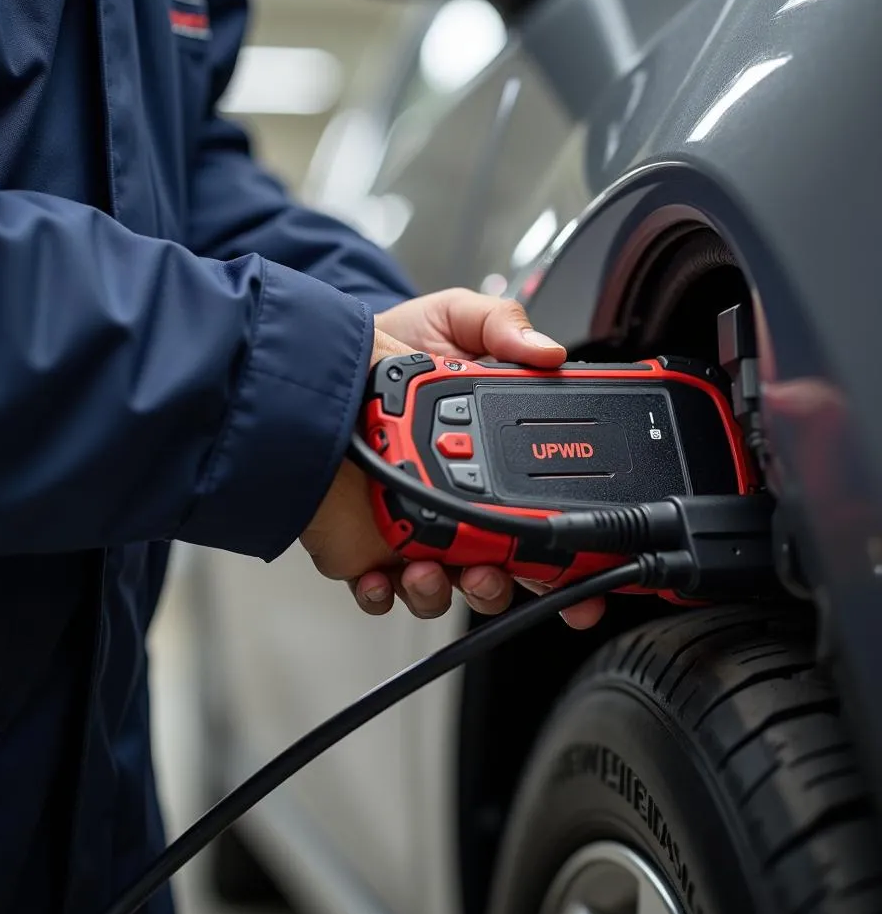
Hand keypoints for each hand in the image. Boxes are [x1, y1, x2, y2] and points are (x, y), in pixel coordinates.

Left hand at [302, 292, 603, 627]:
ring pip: (440, 588)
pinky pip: (376, 588)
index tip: (585, 571)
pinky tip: (376, 578)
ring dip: (439, 593)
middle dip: (503, 586)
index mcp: (492, 466)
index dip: (567, 556)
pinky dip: (378, 594)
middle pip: (496, 571)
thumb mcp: (455, 319)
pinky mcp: (363, 542)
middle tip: (494, 572)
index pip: (540, 520)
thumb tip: (549, 352)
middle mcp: (457, 506)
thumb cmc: (397, 344)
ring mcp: (410, 528)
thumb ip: (502, 328)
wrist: (328, 358)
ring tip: (426, 571)